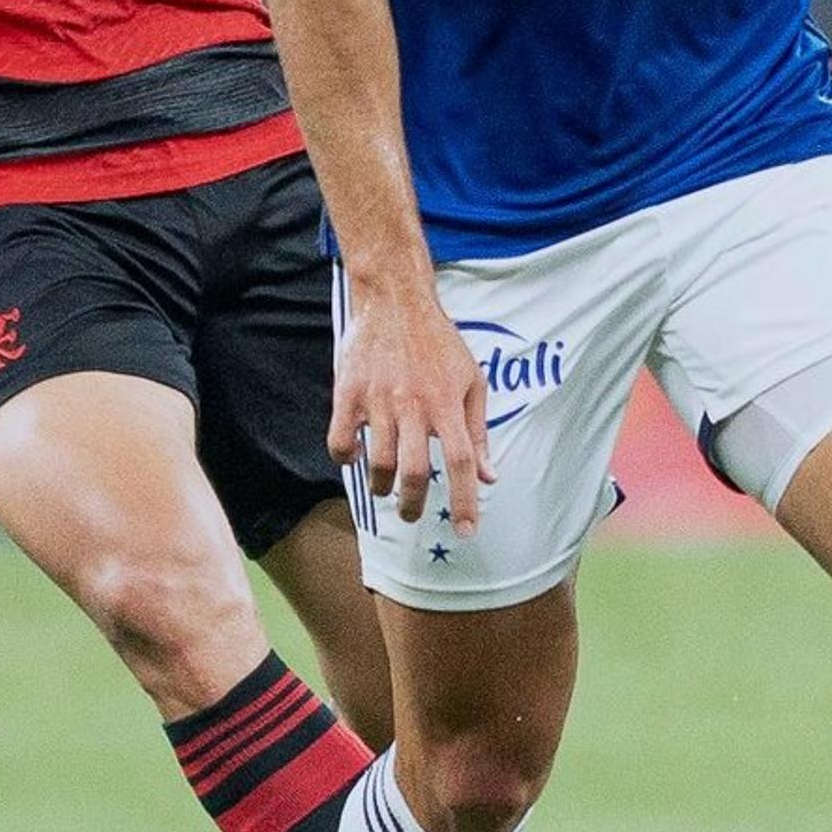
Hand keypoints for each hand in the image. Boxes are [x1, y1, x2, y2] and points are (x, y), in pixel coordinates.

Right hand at [330, 273, 493, 528]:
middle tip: (411, 514)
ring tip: (386, 488)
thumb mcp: (472, 381)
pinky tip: (356, 456)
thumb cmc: (439, 344)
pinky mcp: (348, 393)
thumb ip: (479, 431)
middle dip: (413, 505)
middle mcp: (415, 404)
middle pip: (414, 472)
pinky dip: (347, 459)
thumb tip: (490, 477)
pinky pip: (341, 442)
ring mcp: (379, 400)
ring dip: (381, 487)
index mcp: (449, 402)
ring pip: (378, 464)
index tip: (467, 532)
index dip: (466, 501)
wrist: (395, 300)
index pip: (462, 462)